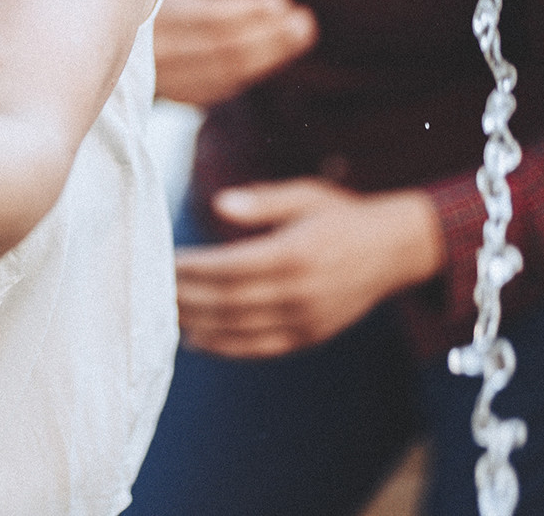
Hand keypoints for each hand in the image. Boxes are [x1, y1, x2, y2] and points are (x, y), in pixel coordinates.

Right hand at [152, 0, 316, 106]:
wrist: (93, 20)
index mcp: (147, 13)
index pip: (206, 19)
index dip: (246, 11)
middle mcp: (152, 51)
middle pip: (220, 51)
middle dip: (268, 38)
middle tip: (304, 22)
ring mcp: (161, 77)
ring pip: (221, 74)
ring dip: (267, 55)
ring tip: (302, 30)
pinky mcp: (171, 91)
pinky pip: (213, 88)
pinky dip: (245, 71)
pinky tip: (274, 52)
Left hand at [174, 179, 443, 357]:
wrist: (394, 250)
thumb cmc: (341, 215)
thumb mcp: (305, 196)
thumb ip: (262, 202)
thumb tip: (219, 204)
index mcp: (296, 254)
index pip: (230, 268)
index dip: (193, 269)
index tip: (164, 260)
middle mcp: (300, 293)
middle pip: (228, 303)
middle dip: (186, 297)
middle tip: (150, 288)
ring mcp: (307, 320)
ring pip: (240, 330)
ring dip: (198, 324)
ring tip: (163, 313)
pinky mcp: (310, 337)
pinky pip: (261, 348)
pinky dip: (225, 347)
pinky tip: (196, 339)